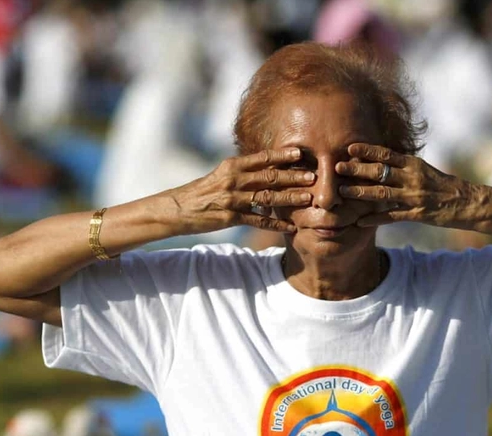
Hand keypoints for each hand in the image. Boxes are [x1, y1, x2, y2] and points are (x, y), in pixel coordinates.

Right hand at [165, 147, 315, 235]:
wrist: (177, 209)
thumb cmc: (202, 192)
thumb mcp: (220, 175)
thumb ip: (242, 171)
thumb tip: (265, 166)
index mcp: (232, 166)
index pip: (261, 158)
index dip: (282, 155)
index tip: (301, 153)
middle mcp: (233, 180)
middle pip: (269, 176)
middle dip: (293, 176)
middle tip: (314, 176)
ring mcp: (232, 199)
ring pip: (266, 197)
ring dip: (289, 198)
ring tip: (308, 199)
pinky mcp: (231, 218)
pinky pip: (258, 220)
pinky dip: (275, 224)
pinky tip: (290, 227)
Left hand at [336, 143, 482, 229]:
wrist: (468, 202)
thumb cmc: (444, 186)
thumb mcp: (424, 170)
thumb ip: (404, 166)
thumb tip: (382, 159)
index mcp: (414, 164)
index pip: (387, 154)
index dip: (367, 150)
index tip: (349, 148)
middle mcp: (412, 177)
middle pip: (380, 171)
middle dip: (357, 169)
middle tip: (336, 167)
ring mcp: (414, 196)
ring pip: (382, 193)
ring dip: (361, 192)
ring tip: (342, 192)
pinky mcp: (417, 214)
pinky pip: (392, 216)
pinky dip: (375, 219)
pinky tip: (359, 222)